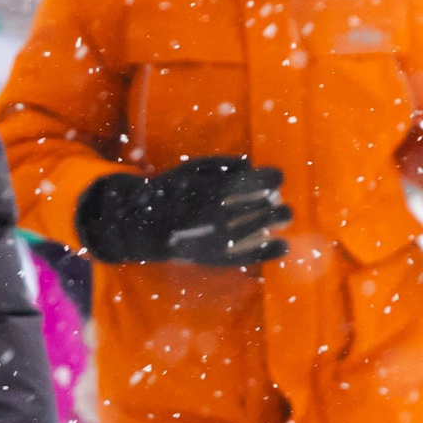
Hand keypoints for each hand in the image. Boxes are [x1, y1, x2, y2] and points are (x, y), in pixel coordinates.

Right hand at [75, 156, 289, 266]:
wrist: (142, 227)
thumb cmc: (168, 193)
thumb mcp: (191, 169)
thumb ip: (224, 166)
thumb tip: (253, 166)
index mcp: (219, 188)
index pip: (267, 180)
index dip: (272, 177)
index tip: (271, 180)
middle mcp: (227, 212)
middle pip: (272, 203)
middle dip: (276, 201)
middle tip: (274, 202)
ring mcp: (225, 237)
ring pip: (268, 225)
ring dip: (277, 218)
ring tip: (274, 219)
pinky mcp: (223, 256)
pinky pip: (258, 253)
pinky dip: (274, 249)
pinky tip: (280, 244)